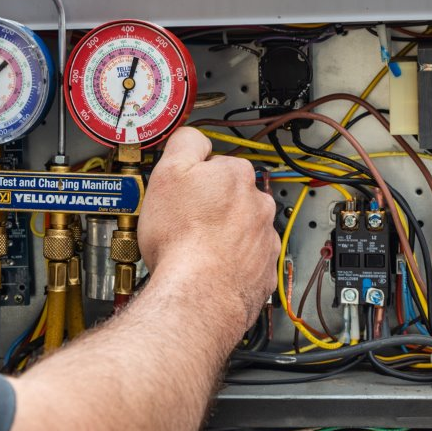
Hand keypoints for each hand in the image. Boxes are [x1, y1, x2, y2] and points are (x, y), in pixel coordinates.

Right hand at [137, 128, 278, 326]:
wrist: (198, 293)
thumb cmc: (181, 238)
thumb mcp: (167, 173)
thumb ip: (185, 144)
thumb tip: (194, 137)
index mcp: (237, 176)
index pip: (217, 163)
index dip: (195, 175)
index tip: (184, 188)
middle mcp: (258, 206)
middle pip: (232, 196)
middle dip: (212, 205)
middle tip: (184, 219)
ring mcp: (264, 240)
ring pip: (241, 228)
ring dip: (222, 233)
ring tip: (194, 247)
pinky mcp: (264, 273)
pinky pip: (246, 260)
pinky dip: (231, 262)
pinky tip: (209, 267)